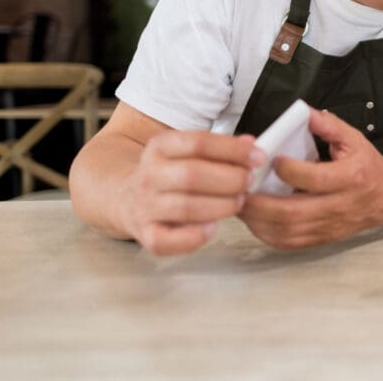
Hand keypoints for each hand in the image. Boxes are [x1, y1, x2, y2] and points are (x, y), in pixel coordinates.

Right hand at [119, 131, 261, 255]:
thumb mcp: (188, 151)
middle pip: (192, 175)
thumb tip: (252, 145)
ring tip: (238, 202)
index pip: (198, 143)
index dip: (233, 150)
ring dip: (220, 206)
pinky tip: (213, 228)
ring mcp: (144, 206)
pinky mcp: (145, 234)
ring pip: (185, 207)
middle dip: (230, 179)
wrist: (124, 197)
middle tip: (249, 182)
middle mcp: (148, 175)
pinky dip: (194, 237)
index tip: (258, 157)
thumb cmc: (169, 174)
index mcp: (160, 147)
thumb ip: (221, 148)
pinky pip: (168, 240)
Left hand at [238, 109, 382, 249]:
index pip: (315, 178)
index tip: (272, 159)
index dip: (289, 170)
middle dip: (261, 202)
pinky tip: (255, 220)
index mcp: (351, 177)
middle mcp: (339, 205)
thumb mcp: (355, 140)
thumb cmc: (369, 167)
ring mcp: (329, 226)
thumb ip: (329, 126)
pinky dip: (267, 234)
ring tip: (241, 203)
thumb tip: (303, 112)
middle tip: (240, 187)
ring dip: (258, 220)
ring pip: (287, 232)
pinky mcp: (322, 239)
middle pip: (294, 212)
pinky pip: (289, 243)